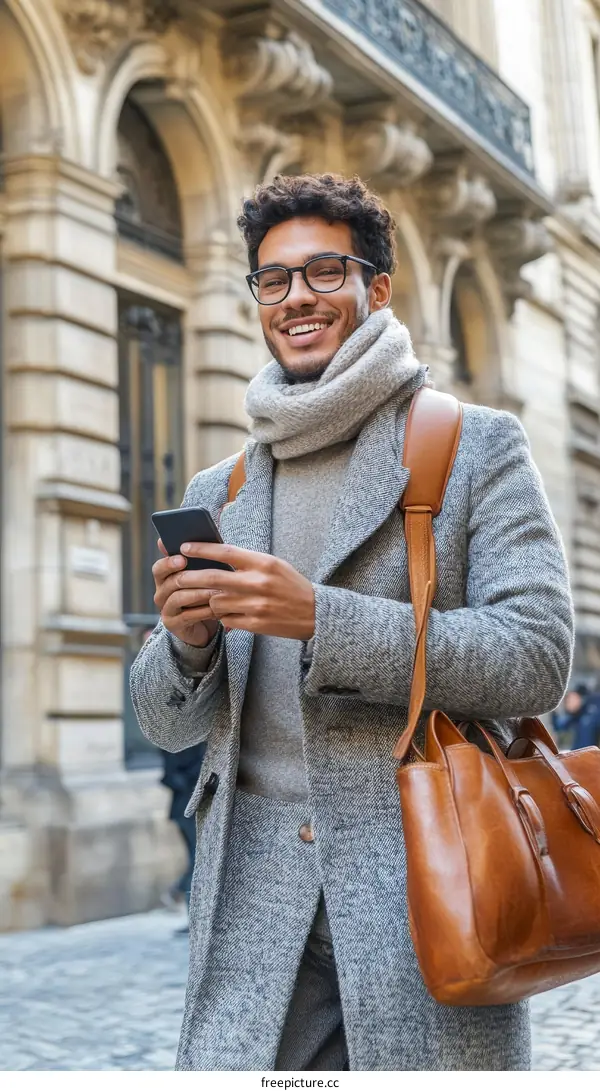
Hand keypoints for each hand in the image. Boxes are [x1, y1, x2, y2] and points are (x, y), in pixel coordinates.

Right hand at [152, 540, 219, 647]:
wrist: (204, 623)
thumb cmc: (204, 592)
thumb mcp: (203, 574)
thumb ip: (200, 558)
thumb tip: (206, 535)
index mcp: (164, 577)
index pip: (159, 567)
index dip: (169, 562)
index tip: (182, 558)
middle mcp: (160, 593)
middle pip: (169, 581)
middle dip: (189, 576)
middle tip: (208, 574)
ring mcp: (166, 610)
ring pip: (179, 597)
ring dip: (199, 593)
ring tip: (217, 590)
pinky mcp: (174, 625)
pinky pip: (188, 616)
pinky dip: (204, 610)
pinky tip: (218, 608)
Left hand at [177, 541, 315, 639]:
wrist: (315, 613)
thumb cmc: (291, 585)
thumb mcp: (274, 565)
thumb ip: (247, 561)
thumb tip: (216, 557)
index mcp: (263, 563)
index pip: (225, 552)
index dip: (202, 549)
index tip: (184, 546)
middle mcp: (258, 583)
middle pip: (213, 578)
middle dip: (190, 577)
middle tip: (177, 577)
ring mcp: (256, 605)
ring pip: (216, 601)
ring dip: (206, 599)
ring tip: (202, 597)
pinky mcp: (255, 624)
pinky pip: (226, 619)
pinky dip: (221, 615)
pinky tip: (222, 613)